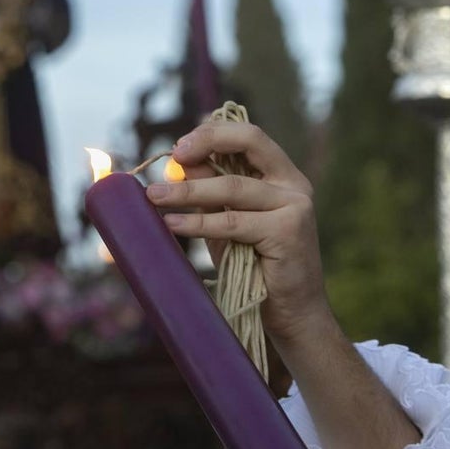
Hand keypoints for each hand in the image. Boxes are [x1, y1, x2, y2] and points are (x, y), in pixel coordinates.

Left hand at [145, 120, 333, 345]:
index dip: (213, 133)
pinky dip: (198, 223)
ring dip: (188, 191)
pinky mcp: (289, 231)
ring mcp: (295, 206)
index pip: (249, 136)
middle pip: (248, 144)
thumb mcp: (228, 221)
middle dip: (205, 143)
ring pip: (233, 187)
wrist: (291, 315)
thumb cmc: (255, 267)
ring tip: (154, 196)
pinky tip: (172, 224)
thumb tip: (179, 162)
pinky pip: (233, 222)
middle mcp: (294, 184)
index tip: (179, 147)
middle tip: (171, 156)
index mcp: (283, 175)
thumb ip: (211, 191)